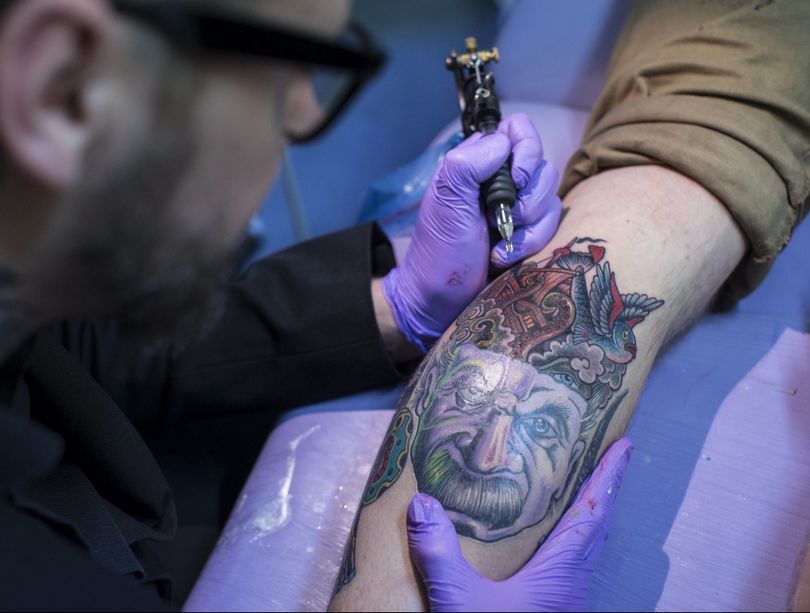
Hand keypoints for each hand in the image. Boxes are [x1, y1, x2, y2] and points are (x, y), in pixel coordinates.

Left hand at [382, 113, 561, 352]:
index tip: (514, 179)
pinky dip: (531, 244)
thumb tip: (504, 142)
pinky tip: (506, 259)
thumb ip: (469, 162)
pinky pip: (552, 227)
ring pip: (551, 198)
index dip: (526, 148)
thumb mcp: (445, 200)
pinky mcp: (530, 236)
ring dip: (529, 226)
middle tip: (498, 220)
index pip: (518, 130)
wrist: (440, 302)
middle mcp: (501, 181)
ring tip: (500, 245)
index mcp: (478, 163)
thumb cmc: (439, 251)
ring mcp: (518, 210)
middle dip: (527, 197)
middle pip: (543, 165)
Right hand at [406, 437, 633, 611]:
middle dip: (605, 490)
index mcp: (561, 574)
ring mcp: (566, 602)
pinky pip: (574, 567)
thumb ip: (440, 554)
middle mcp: (572, 585)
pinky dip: (573, 543)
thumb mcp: (461, 603)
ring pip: (588, 550)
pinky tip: (551, 547)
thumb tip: (423, 504)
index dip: (610, 477)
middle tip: (607, 458)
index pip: (592, 513)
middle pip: (598, 527)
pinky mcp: (553, 612)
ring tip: (585, 492)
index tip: (626, 446)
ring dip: (592, 517)